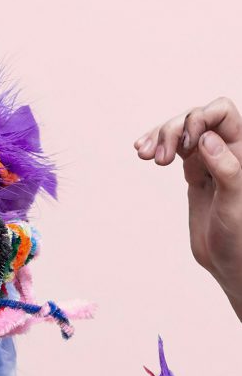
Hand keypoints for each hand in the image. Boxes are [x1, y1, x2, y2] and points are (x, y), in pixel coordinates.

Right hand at [134, 97, 241, 318]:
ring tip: (145, 156)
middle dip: (173, 131)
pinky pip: (174, 149)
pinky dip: (156, 147)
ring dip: (160, 137)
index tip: (187, 144)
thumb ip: (226, 168)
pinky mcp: (194, 172)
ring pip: (181, 131)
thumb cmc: (241, 237)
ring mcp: (209, 159)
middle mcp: (228, 149)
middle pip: (195, 118)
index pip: (221, 113)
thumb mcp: (235, 205)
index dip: (200, 118)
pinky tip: (143, 153)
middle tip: (160, 160)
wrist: (230, 263)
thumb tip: (206, 138)